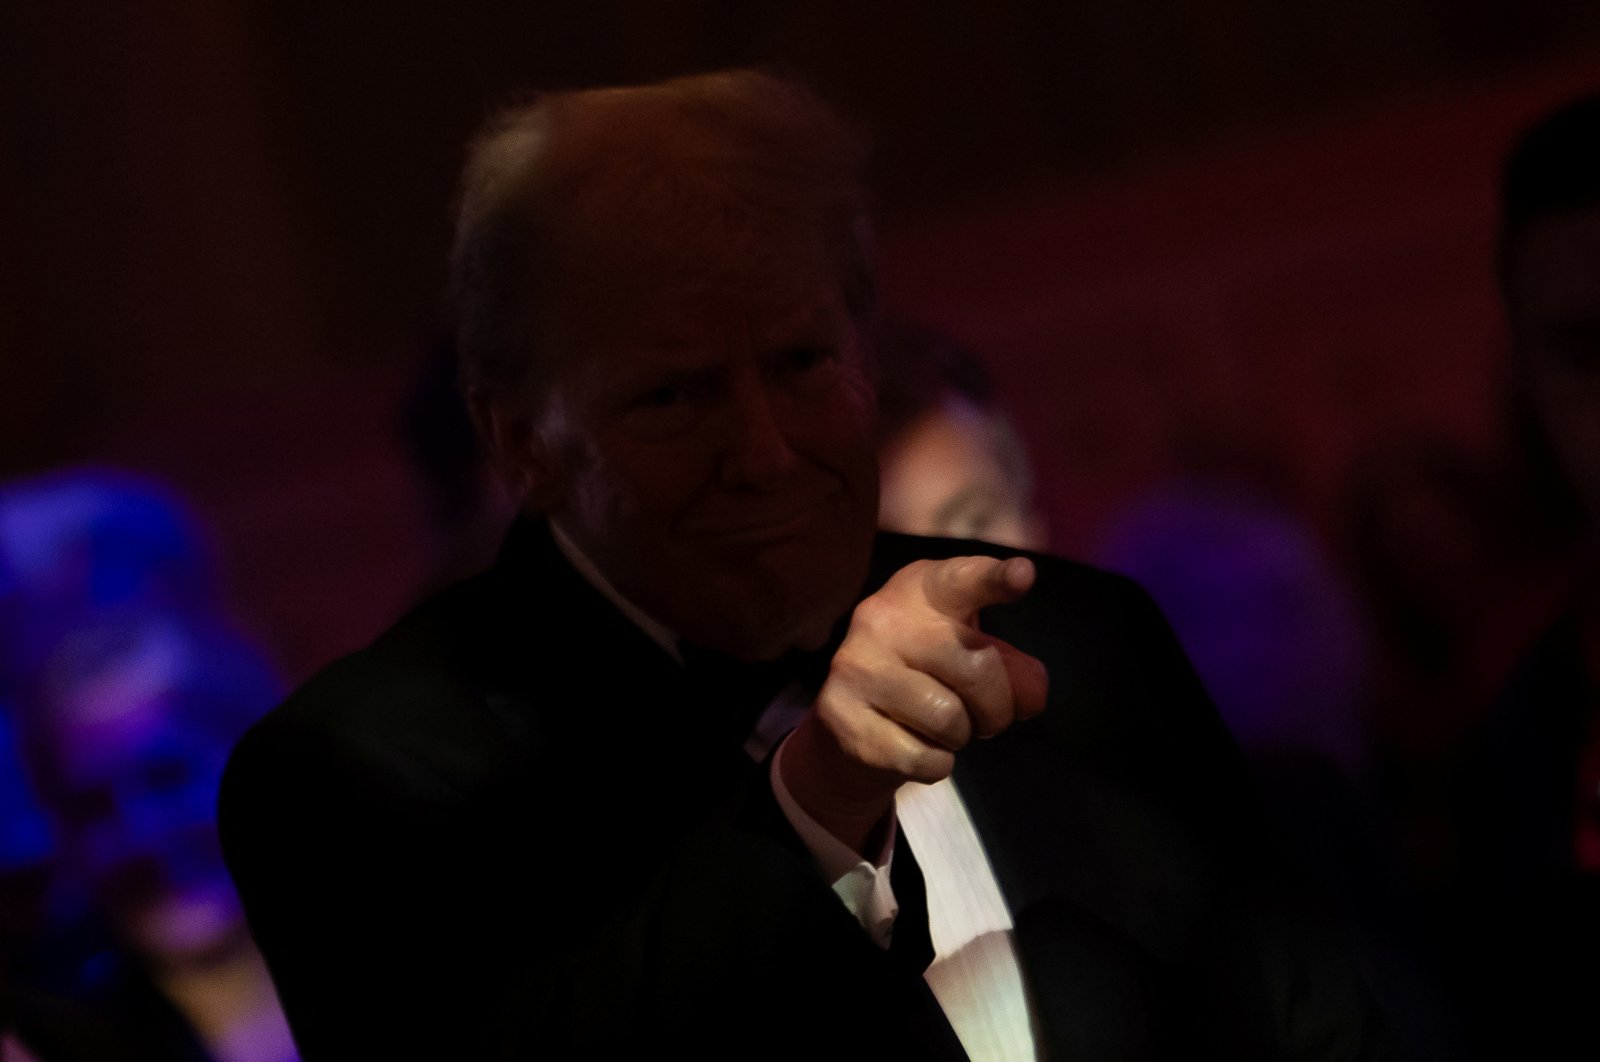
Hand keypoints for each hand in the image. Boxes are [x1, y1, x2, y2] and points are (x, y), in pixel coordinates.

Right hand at [779, 555, 1048, 852]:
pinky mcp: (840, 714)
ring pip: (948, 719)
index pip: (963, 581)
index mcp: (922, 589)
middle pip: (976, 669)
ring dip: (960, 737)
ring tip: (942, 728)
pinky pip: (921, 757)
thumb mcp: (970, 656)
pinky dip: (934, 765)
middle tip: (985, 717)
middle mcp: (882, 616)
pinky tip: (915, 746)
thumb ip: (1011, 669)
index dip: (995, 579)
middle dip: (997, 708)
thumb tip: (1030, 696)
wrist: (850, 722)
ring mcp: (856, 665)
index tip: (1023, 574)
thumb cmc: (925, 676)